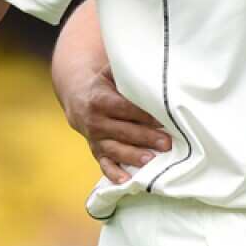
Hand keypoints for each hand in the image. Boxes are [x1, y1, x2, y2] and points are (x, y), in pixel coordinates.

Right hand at [59, 63, 169, 182]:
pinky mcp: (96, 151)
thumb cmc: (104, 83)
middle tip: (167, 143)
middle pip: (123, 131)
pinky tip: (126, 181)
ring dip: (133, 156)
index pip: (124, 108)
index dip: (142, 114)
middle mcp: (95, 121)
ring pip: (115, 150)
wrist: (78, 97)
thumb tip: (151, 64)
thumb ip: (127, 72)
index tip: (162, 118)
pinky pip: (105, 164)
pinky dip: (114, 174)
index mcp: (100, 99)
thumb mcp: (110, 72)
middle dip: (145, 137)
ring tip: (151, 162)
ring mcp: (95, 138)